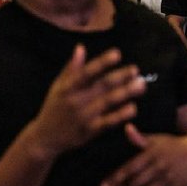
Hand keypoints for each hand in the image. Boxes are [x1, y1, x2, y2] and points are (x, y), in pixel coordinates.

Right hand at [28, 44, 144, 156]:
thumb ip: (71, 68)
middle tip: (136, 70)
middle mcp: (76, 100)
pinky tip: (133, 108)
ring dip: (126, 92)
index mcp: (67, 87)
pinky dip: (120, 115)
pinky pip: (108, 122)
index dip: (102, 62)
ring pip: (108, 102)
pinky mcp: (90, 131)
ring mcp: (83, 116)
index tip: (117, 54)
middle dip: (120, 77)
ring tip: (141, 85)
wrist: (45, 138)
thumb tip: (80, 47)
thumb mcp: (57, 86)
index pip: (86, 72)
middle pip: (101, 86)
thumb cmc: (54, 107)